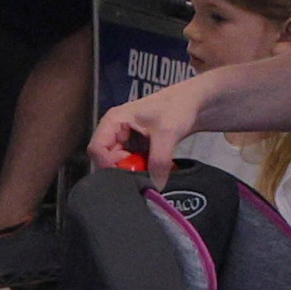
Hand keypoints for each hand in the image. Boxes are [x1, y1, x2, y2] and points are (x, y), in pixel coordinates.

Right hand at [85, 80, 207, 176]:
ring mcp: (123, 139)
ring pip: (117, 164)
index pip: (96, 149)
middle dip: (121, 170)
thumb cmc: (177, 108)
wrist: (194, 102)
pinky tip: (151, 170)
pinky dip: (138, 170)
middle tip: (141, 174)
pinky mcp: (134, 147)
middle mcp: (113, 130)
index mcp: (113, 121)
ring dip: (130, 171)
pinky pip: (129, 164)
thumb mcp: (168, 133)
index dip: (109, 164)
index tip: (129, 170)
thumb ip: (159, 160)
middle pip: (105, 159)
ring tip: (148, 172)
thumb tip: (155, 187)